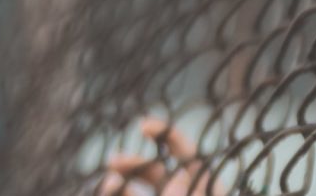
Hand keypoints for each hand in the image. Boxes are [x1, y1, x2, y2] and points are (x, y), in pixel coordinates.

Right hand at [98, 117, 224, 195]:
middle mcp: (187, 190)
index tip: (142, 125)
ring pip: (143, 186)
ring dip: (123, 181)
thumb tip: (178, 173)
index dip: (166, 134)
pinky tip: (109, 189)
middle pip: (158, 170)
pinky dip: (121, 193)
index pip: (187, 152)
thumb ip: (184, 193)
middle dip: (134, 163)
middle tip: (113, 161)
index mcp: (205, 184)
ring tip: (109, 183)